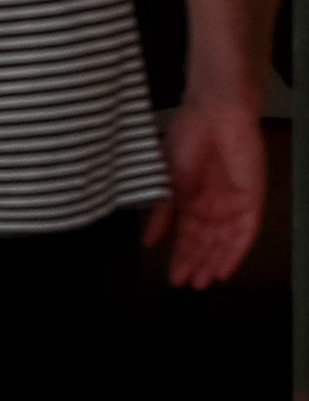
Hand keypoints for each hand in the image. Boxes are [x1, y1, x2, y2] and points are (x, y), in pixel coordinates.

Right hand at [145, 95, 262, 286]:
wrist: (215, 115)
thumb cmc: (187, 136)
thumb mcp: (165, 179)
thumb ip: (160, 211)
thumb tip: (150, 238)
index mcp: (189, 196)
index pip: (186, 234)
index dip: (179, 255)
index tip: (172, 275)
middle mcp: (212, 204)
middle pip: (205, 242)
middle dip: (196, 263)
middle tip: (187, 285)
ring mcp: (232, 203)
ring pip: (223, 242)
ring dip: (214, 263)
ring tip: (203, 282)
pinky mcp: (251, 201)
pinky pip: (244, 233)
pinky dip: (235, 252)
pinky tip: (225, 268)